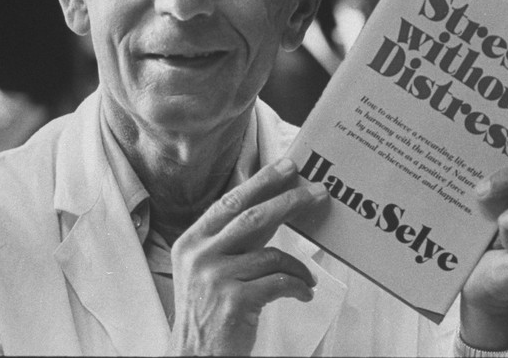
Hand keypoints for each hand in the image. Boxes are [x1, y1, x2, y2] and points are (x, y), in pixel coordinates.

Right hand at [168, 158, 328, 355]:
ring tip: (307, 277)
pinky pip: (280, 282)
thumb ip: (233, 239)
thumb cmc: (207, 311)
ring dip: (298, 265)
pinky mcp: (235, 301)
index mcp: (191, 241)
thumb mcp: (207, 268)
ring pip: (272, 254)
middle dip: (289, 200)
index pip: (230, 202)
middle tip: (316, 192)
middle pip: (252, 216)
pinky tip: (303, 293)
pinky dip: (298, 286)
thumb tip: (273, 207)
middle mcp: (200, 255)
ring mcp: (215, 278)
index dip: (261, 182)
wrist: (195, 356)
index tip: (287, 168)